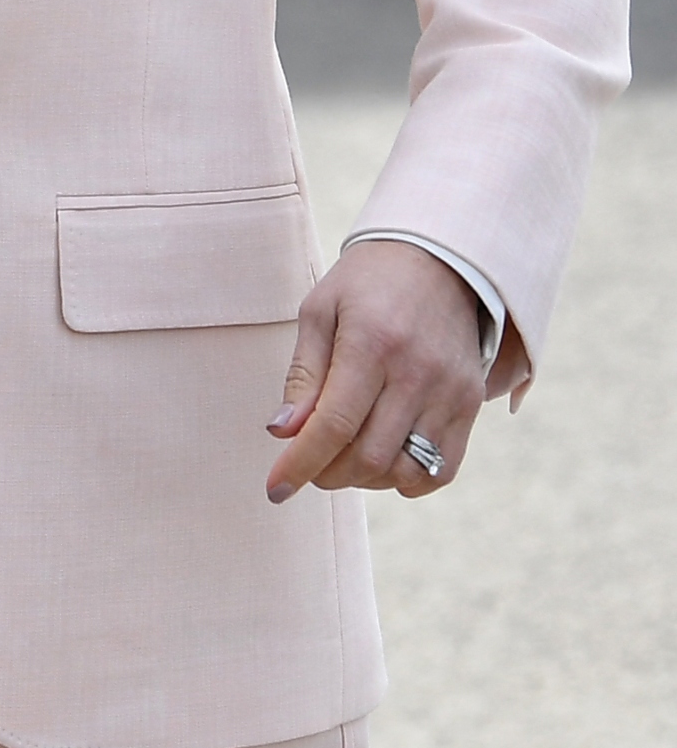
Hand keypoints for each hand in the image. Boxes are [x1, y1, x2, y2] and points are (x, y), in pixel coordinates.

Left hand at [265, 240, 484, 504]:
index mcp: (371, 342)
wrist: (440, 258)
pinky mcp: (471, 403)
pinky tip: (384, 461)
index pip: (333, 424)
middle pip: (367, 456)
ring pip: (404, 471)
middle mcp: (416, 371)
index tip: (276, 489)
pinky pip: (442, 470)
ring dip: (365, 480)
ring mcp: (449, 390)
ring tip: (345, 458)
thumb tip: (282, 432)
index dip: (300, 465)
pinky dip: (408, 481)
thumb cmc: (367, 283)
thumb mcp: (321, 310)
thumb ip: (303, 374)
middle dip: (327, 475)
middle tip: (310, 463)